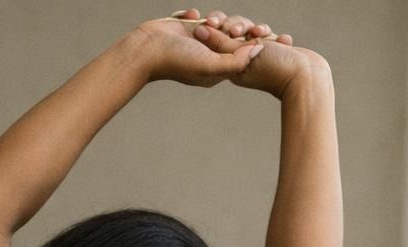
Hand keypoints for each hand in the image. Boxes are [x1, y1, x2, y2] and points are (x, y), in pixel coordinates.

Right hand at [131, 7, 284, 87]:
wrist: (146, 49)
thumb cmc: (177, 61)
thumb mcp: (210, 66)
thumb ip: (236, 61)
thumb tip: (259, 51)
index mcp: (217, 70)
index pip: (243, 55)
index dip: (255, 42)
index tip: (261, 32)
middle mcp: (209, 56)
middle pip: (233, 37)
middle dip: (233, 27)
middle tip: (230, 27)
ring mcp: (198, 42)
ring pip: (219, 23)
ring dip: (215, 19)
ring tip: (204, 24)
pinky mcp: (187, 29)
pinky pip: (201, 16)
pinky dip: (196, 15)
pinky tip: (189, 19)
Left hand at [184, 9, 328, 98]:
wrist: (307, 81)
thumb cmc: (274, 70)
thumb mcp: (243, 55)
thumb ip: (221, 43)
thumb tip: (199, 31)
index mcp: (231, 66)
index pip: (216, 41)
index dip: (218, 27)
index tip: (219, 22)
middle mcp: (244, 62)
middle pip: (235, 33)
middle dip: (241, 26)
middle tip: (247, 31)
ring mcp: (261, 58)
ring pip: (254, 32)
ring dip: (260, 29)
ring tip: (266, 36)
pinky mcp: (277, 54)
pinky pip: (272, 37)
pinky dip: (277, 36)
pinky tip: (284, 42)